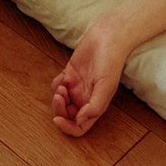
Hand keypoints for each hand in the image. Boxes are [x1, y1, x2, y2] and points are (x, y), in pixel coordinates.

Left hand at [51, 20, 127, 137]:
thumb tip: (79, 121)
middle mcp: (85, 99)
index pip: (80, 127)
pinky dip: (56, 84)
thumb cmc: (110, 62)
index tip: (58, 120)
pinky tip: (63, 76)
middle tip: (59, 95)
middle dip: (59, 109)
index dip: (68, 127)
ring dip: (57, 97)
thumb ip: (94, 106)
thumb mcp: (106, 86)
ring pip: (61, 102)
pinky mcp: (70, 74)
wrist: (107, 38)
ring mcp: (77, 87)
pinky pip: (57, 86)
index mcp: (95, 105)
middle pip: (67, 115)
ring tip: (63, 84)